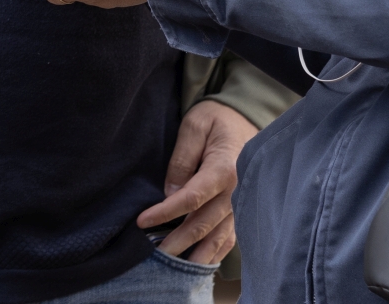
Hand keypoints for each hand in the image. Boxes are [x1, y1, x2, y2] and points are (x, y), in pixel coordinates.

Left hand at [138, 101, 255, 262]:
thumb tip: (170, 192)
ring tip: (178, 271)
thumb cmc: (217, 119)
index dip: (166, 213)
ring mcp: (243, 202)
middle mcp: (237, 190)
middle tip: (157, 257)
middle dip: (179, 242)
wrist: (246, 116)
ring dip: (198, 255)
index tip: (143, 222)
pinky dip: (216, 252)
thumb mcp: (194, 126)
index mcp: (225, 168)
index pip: (192, 198)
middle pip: (204, 224)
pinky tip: (201, 263)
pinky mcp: (243, 207)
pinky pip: (231, 236)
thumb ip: (182, 159)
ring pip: (219, 236)